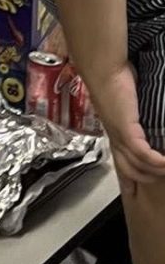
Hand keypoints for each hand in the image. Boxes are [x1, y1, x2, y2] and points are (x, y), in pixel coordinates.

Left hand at [89, 64, 164, 187]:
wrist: (104, 70)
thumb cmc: (116, 81)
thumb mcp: (129, 106)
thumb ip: (138, 118)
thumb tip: (148, 124)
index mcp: (114, 134)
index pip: (120, 163)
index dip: (129, 181)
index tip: (135, 192)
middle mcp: (114, 138)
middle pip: (128, 171)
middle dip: (146, 181)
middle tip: (162, 179)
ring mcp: (119, 135)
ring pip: (137, 165)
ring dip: (156, 172)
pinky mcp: (125, 129)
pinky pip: (142, 153)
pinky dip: (156, 161)